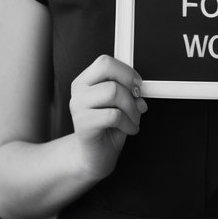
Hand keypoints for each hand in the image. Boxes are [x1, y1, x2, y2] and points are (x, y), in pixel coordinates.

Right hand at [69, 55, 147, 182]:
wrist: (95, 156)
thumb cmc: (108, 128)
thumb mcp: (121, 105)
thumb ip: (129, 93)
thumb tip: (139, 92)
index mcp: (86, 81)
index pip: (105, 62)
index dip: (126, 71)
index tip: (138, 84)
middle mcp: (79, 91)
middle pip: (108, 71)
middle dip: (130, 86)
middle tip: (137, 101)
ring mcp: (78, 107)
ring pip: (114, 92)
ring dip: (132, 108)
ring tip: (133, 120)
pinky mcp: (83, 124)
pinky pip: (114, 115)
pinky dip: (129, 123)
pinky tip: (129, 129)